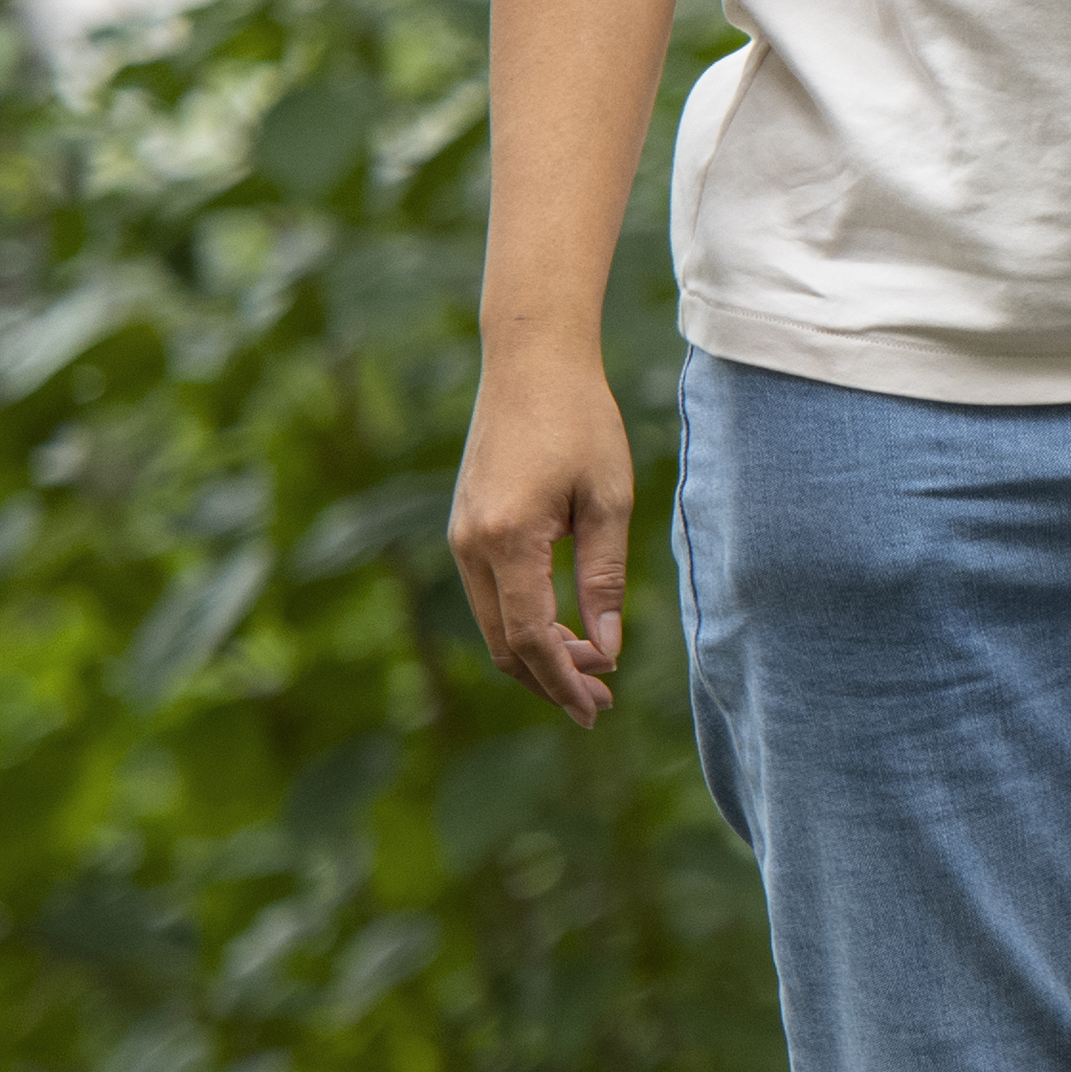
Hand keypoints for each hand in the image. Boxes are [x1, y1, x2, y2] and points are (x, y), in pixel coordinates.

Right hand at [452, 341, 642, 727]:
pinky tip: (564, 629)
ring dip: (537, 654)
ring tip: (591, 673)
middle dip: (550, 680)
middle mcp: (471, 544)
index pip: (530, 637)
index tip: (598, 708)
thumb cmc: (582, 421)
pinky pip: (489, 595)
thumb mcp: (610, 500)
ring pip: (492, 624)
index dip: (563, 680)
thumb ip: (605, 578)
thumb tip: (607, 649)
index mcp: (508, 538)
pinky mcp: (465, 526)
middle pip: (503, 643)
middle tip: (600, 705)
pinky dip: (522, 623)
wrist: (531, 362)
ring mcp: (460, 536)